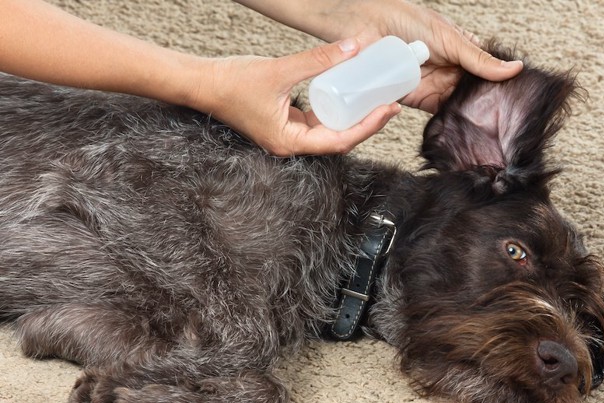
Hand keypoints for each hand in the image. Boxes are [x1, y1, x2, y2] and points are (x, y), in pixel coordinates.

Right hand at [187, 39, 399, 156]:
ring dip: (353, 118)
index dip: (368, 127)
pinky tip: (349, 95)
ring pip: (329, 131)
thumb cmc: (232, 83)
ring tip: (376, 99)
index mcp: (289, 142)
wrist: (202, 83)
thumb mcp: (279, 69)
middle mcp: (291, 144)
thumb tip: (352, 47)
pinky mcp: (284, 123)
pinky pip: (317, 121)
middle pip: (339, 139)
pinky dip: (335, 110)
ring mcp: (288, 134)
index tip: (388, 109)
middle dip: (367, 123)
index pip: (339, 142)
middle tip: (391, 103)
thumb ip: (316, 60)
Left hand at [308, 0, 524, 113]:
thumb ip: (479, 59)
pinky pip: (430, 115)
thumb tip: (515, 69)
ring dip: (464, 118)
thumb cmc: (408, 21)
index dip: (499, 92)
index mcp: (462, 55)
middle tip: (499, 126)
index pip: (486, 77)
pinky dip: (441, 122)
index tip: (515, 109)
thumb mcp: (451, 39)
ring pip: (453, 108)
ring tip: (481, 130)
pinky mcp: (412, 98)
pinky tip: (455, 130)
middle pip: (472, 97)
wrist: (366, 25)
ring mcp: (431, 86)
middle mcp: (449, 73)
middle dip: (483, 110)